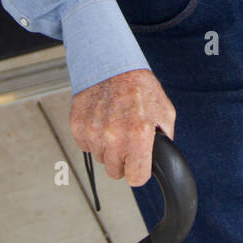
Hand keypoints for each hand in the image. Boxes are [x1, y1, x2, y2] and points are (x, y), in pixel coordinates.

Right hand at [69, 68, 175, 186]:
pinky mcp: (78, 127)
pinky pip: (87, 147)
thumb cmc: (138, 87)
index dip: (139, 171)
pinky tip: (103, 121)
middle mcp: (113, 137)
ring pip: (101, 159)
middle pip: (116, 172)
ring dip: (108, 148)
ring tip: (115, 125)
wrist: (111, 64)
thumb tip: (162, 159)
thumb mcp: (164, 112)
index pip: (136, 178)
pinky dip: (94, 138)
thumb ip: (164, 139)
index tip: (139, 164)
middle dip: (123, 159)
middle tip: (127, 138)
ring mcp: (93, 133)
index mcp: (138, 135)